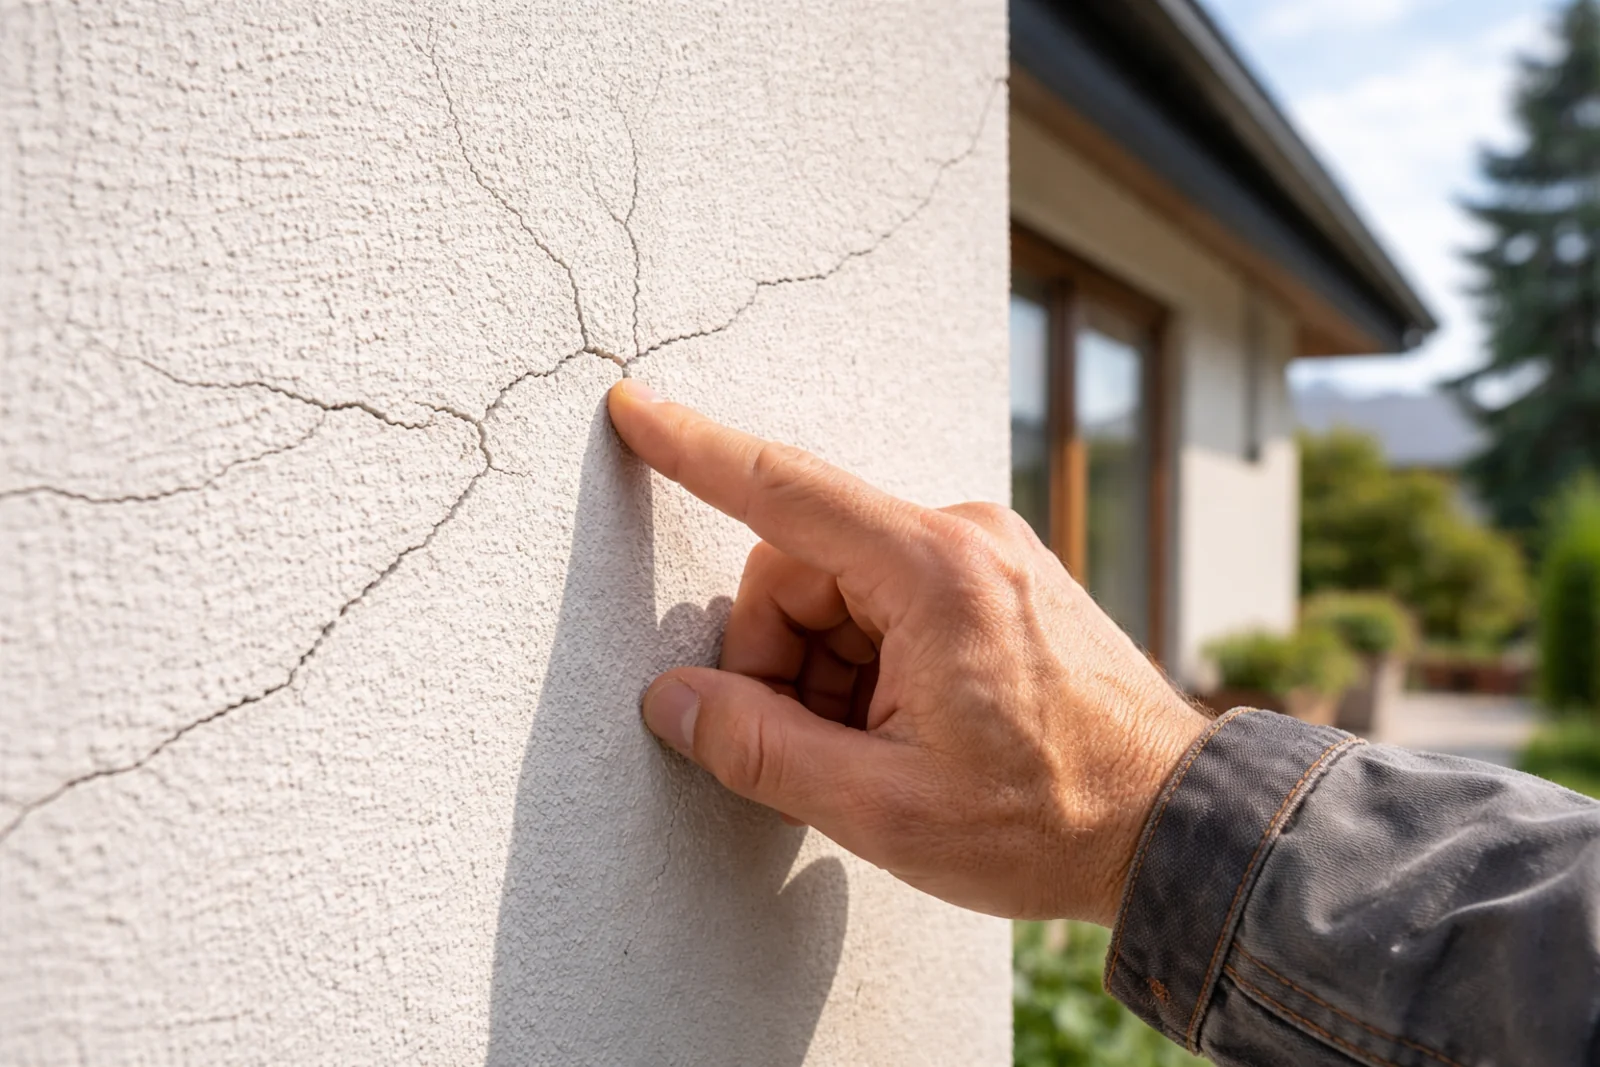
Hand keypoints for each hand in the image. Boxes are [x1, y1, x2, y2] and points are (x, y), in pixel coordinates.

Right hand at [607, 379, 1207, 924]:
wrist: (1172, 824)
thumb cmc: (1047, 820)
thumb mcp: (884, 808)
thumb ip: (761, 749)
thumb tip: (673, 702)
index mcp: (935, 574)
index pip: (785, 491)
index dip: (696, 452)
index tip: (634, 410)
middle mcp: (964, 537)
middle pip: (802, 565)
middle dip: (780, 658)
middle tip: (813, 752)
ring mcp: (986, 553)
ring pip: (841, 588)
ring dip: (826, 670)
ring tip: (878, 755)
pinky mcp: (997, 578)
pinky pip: (889, 598)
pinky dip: (867, 662)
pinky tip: (903, 730)